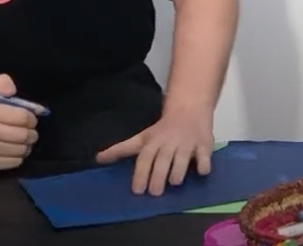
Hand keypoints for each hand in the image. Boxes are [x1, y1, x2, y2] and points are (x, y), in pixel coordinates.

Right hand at [0, 74, 38, 170]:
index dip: (32, 119)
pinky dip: (18, 157)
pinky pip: (13, 162)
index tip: (31, 119)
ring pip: (20, 150)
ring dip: (26, 146)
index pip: (23, 118)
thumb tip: (11, 91)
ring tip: (23, 142)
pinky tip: (14, 150)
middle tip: (30, 132)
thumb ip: (4, 85)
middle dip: (32, 134)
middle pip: (23, 136)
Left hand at [96, 102, 215, 195]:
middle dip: (158, 175)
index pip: (144, 158)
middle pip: (162, 159)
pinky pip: (204, 154)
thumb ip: (121, 149)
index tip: (137, 190)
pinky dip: (204, 163)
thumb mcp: (141, 138)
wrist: (189, 109)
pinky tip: (202, 171)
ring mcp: (187, 143)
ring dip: (178, 169)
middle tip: (154, 193)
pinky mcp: (203, 144)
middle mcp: (169, 142)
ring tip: (174, 183)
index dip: (140, 174)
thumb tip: (97, 159)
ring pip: (182, 157)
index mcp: (153, 142)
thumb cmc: (163, 129)